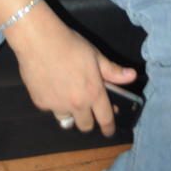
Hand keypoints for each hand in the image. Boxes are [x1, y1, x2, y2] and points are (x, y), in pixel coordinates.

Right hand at [12, 15, 136, 135]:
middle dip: (88, 120)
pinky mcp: (40, 103)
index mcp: (93, 93)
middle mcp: (76, 104)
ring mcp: (57, 106)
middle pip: (85, 126)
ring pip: (66, 120)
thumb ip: (113, 71)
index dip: (109, 127)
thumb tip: (132, 76)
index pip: (105, 119)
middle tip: (87, 109)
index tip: (109, 131)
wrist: (39, 40)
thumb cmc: (70, 44)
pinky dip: (53, 102)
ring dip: (70, 114)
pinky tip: (51, 86)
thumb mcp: (95, 55)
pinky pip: (50, 108)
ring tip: (68, 98)